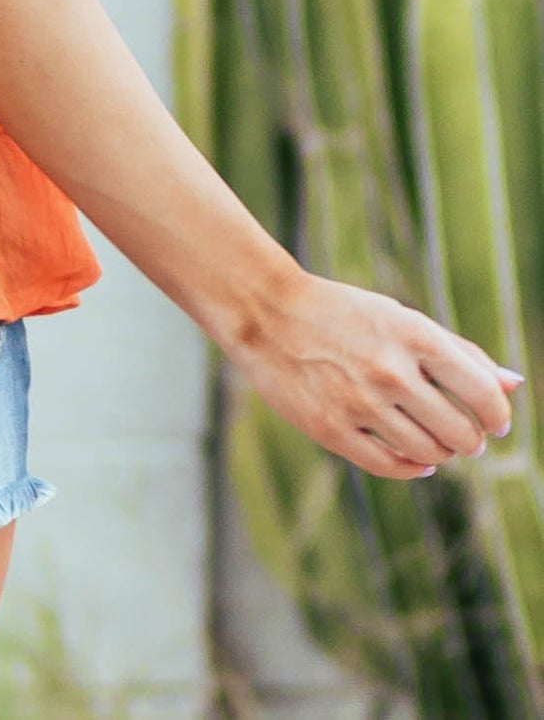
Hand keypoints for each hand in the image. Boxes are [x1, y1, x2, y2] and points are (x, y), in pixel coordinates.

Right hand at [227, 269, 521, 478]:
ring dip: (442, 453)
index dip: (498, 414)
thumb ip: (459, 351)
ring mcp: (360, 403)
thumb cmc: (344, 313)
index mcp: (413, 335)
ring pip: (430, 454)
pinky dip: (414, 468)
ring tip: (435, 440)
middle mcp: (390, 370)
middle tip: (464, 435)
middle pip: (460, 432)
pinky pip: (391, 466)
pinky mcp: (332, 429)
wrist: (267, 314)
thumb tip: (514, 384)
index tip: (496, 421)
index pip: (482, 392)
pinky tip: (417, 460)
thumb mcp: (402, 319)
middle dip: (471, 440)